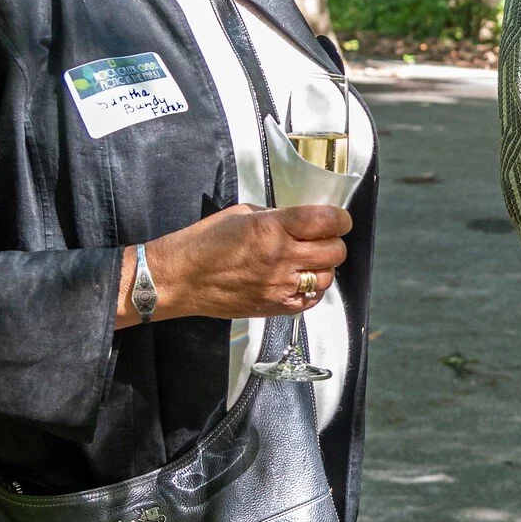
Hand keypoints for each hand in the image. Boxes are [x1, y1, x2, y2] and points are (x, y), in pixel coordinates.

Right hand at [116, 203, 351, 328]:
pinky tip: (299, 280)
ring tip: (308, 261)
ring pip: (326, 277)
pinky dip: (311, 289)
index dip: (340, 219)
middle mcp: (281, 257)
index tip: (338, 220)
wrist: (180, 279)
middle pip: (334, 251)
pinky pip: (310, 300)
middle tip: (322, 239)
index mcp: (273, 228)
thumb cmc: (204, 242)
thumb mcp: (242, 214)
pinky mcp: (274, 307)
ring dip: (323, 267)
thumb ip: (276, 217)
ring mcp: (279, 286)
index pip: (327, 221)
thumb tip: (300, 221)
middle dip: (333, 242)